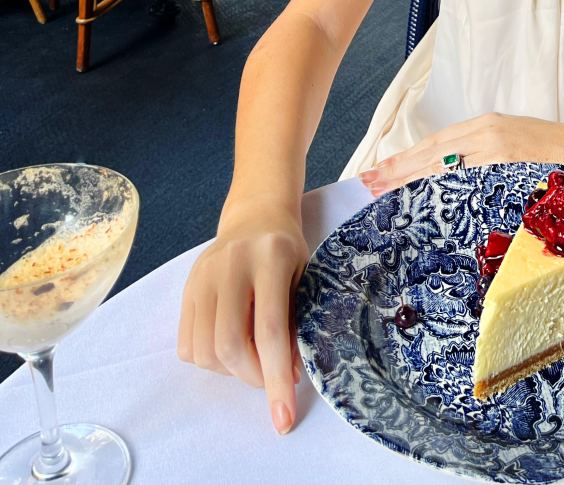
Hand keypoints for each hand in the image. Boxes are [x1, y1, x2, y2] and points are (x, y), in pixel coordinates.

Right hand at [177, 199, 308, 434]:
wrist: (256, 217)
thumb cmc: (288, 252)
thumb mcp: (305, 279)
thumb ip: (296, 325)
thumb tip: (287, 380)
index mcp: (271, 258)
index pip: (269, 330)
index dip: (275, 379)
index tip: (283, 419)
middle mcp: (231, 265)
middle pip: (230, 345)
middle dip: (252, 377)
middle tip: (270, 378)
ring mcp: (202, 276)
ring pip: (204, 351)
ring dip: (230, 371)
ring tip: (252, 357)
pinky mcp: (185, 288)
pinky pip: (187, 346)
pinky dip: (209, 361)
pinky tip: (230, 345)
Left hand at [360, 112, 563, 195]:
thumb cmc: (559, 159)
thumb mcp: (517, 148)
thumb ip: (487, 158)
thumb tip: (455, 179)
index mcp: (488, 126)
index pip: (435, 143)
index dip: (404, 158)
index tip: (378, 172)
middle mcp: (487, 133)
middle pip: (431, 153)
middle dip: (396, 170)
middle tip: (364, 184)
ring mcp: (497, 149)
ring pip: (443, 165)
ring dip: (408, 180)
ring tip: (379, 192)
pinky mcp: (509, 165)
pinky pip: (468, 179)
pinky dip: (442, 189)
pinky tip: (420, 199)